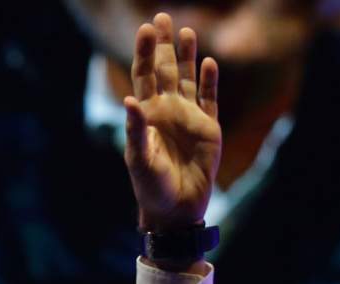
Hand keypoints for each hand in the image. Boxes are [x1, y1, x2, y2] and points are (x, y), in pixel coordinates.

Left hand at [123, 13, 221, 232]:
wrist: (174, 209)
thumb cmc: (150, 187)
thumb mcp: (139, 159)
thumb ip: (135, 129)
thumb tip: (130, 99)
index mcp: (146, 116)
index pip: (144, 77)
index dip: (144, 53)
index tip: (145, 29)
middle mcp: (166, 111)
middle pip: (164, 70)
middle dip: (162, 45)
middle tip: (161, 16)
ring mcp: (188, 118)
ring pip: (186, 79)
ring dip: (186, 56)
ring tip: (185, 31)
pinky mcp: (208, 128)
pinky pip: (209, 99)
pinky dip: (209, 81)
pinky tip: (208, 62)